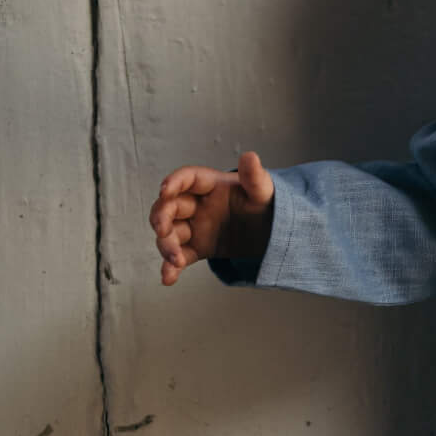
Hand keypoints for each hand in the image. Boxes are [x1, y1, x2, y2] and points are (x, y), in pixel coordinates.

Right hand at [149, 150, 275, 286]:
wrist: (274, 232)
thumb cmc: (267, 205)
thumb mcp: (264, 192)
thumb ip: (255, 178)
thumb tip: (250, 156)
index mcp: (211, 185)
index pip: (187, 179)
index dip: (174, 182)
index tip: (165, 190)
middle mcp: (198, 205)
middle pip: (170, 207)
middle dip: (161, 217)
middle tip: (162, 231)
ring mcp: (195, 227)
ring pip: (170, 234)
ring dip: (166, 246)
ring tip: (175, 260)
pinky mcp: (198, 248)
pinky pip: (180, 256)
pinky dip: (171, 267)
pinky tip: (168, 278)